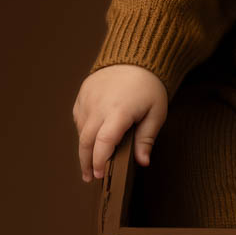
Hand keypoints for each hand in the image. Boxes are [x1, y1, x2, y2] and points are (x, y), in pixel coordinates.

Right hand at [72, 64, 168, 182]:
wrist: (137, 57)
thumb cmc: (150, 87)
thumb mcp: (156, 112)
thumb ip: (147, 138)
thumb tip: (142, 162)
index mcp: (119, 111)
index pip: (103, 142)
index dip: (99, 161)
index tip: (99, 175)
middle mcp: (99, 105)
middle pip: (86, 140)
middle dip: (86, 162)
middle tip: (90, 177)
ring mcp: (88, 98)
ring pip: (81, 130)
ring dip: (85, 147)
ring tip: (91, 162)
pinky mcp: (83, 93)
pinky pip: (79, 117)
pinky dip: (83, 130)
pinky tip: (90, 138)